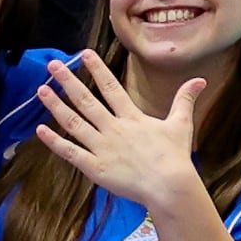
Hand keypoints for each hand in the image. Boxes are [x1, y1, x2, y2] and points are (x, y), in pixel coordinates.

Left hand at [37, 50, 211, 220]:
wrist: (169, 186)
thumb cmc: (175, 157)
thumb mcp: (181, 124)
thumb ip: (185, 100)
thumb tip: (200, 80)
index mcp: (132, 117)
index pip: (111, 87)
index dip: (97, 69)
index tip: (84, 53)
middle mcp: (113, 129)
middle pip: (86, 100)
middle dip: (68, 81)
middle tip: (52, 65)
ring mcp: (102, 148)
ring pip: (73, 123)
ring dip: (55, 106)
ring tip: (41, 90)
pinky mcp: (94, 168)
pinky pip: (70, 152)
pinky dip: (54, 142)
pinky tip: (40, 130)